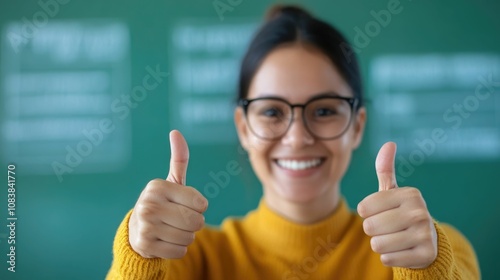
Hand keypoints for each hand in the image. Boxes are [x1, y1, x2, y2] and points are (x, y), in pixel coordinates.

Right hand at [128, 130, 207, 258]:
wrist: (137, 231)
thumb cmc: (162, 203)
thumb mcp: (171, 182)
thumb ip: (179, 159)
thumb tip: (176, 132)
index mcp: (158, 186)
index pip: (201, 203)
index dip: (199, 207)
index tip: (185, 205)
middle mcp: (149, 204)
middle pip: (196, 222)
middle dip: (195, 224)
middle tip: (180, 220)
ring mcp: (146, 225)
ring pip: (189, 238)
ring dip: (186, 237)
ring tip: (171, 229)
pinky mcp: (145, 245)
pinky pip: (180, 251)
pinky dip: (178, 249)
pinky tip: (166, 241)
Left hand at [357, 142, 436, 267]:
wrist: (427, 242)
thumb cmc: (401, 213)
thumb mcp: (393, 192)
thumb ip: (386, 169)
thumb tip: (389, 143)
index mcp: (410, 194)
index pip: (364, 207)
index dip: (367, 213)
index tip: (382, 212)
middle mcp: (419, 212)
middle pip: (369, 227)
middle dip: (373, 230)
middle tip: (388, 228)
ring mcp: (424, 234)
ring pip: (377, 244)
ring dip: (380, 245)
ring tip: (394, 239)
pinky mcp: (425, 255)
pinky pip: (387, 259)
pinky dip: (389, 257)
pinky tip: (402, 251)